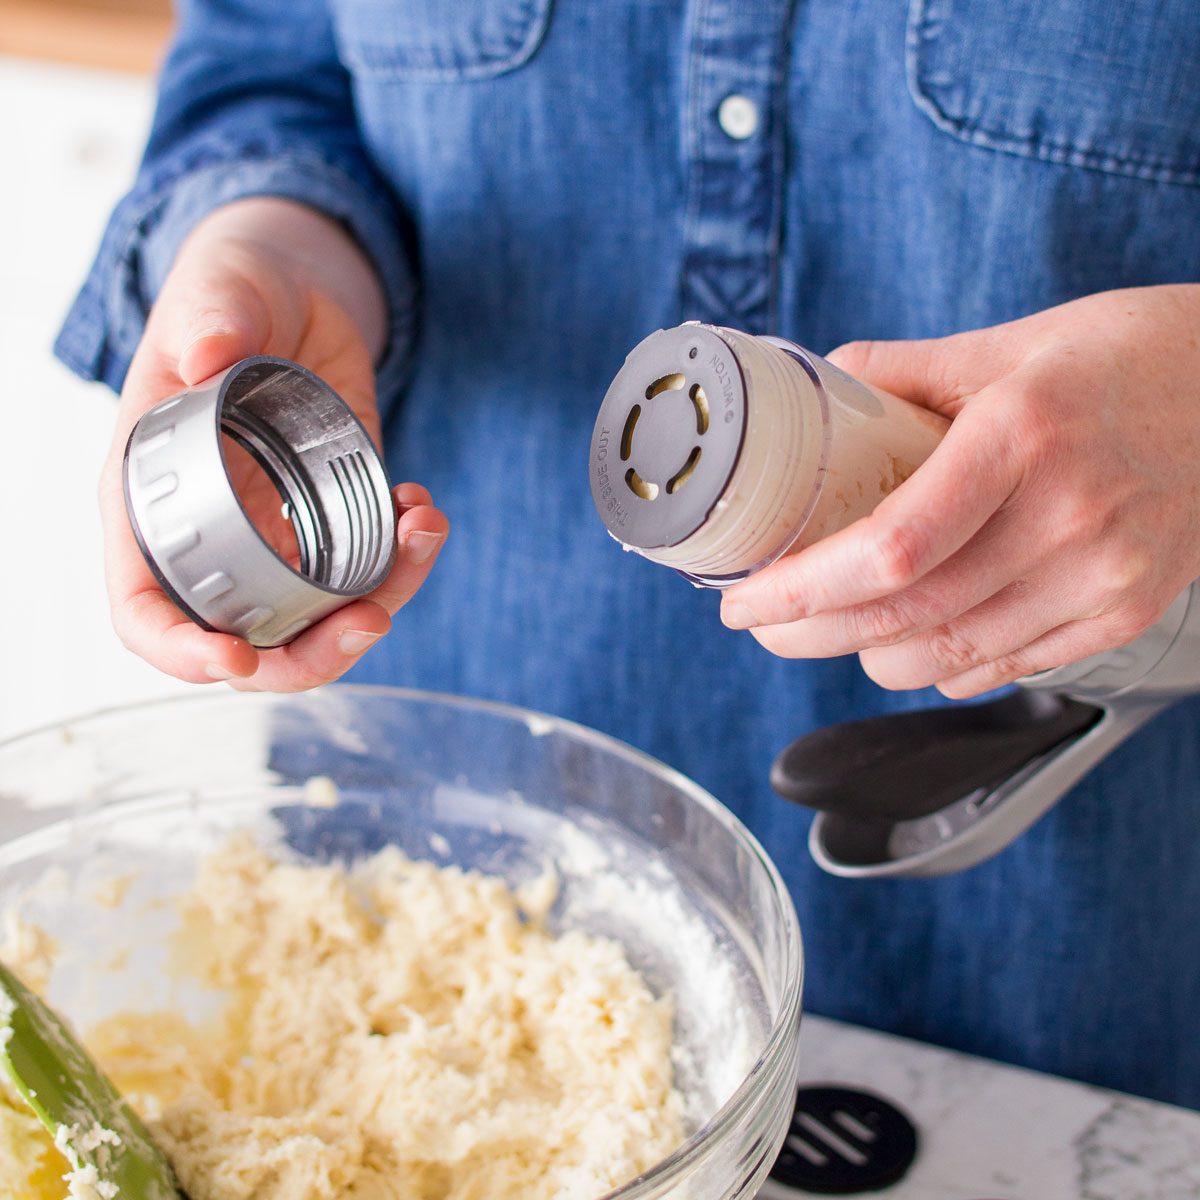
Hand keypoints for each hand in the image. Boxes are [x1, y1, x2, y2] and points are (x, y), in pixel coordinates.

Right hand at [101, 198, 447, 690]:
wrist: (297, 293)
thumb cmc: (234, 291)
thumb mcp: (217, 290)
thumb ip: (210, 317)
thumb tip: (207, 355)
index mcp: (152, 500)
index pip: (146, 606)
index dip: (181, 650)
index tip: (235, 660)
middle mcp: (214, 536)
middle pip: (248, 643)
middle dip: (312, 652)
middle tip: (372, 617)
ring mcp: (278, 538)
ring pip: (321, 618)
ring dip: (384, 596)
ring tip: (423, 527)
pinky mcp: (334, 524)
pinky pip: (368, 572)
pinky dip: (407, 559)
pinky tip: (422, 507)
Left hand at [720, 285, 1199, 696]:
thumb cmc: (1128, 358)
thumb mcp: (1011, 343)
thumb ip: (906, 371)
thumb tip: (822, 387)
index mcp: (1021, 438)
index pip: (890, 549)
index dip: (801, 589)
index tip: (745, 598)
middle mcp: (1067, 518)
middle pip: (904, 617)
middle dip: (808, 633)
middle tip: (761, 623)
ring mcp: (1103, 577)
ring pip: (947, 658)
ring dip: (866, 655)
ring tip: (826, 629)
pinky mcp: (1124, 613)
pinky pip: (1005, 668)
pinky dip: (940, 665)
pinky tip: (912, 640)